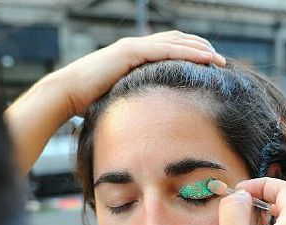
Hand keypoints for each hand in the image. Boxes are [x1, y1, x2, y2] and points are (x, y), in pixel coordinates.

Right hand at [53, 31, 225, 117]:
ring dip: (200, 50)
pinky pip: (167, 50)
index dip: (189, 54)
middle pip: (176, 41)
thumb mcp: (117, 100)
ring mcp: (133, 47)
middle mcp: (135, 47)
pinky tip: (206, 59)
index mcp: (133, 56)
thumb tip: (143, 122)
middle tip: (220, 60)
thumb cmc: (86, 103)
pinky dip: (188, 53)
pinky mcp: (131, 51)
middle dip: (200, 49)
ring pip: (175, 42)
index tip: (207, 66)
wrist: (65, 94)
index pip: (167, 49)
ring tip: (219, 60)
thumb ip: (132, 102)